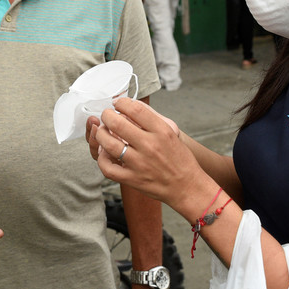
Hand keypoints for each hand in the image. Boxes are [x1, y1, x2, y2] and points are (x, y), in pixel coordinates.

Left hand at [87, 100, 207, 209]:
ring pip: (108, 144)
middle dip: (106, 115)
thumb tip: (131, 105)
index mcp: (162, 131)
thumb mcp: (171, 133)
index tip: (118, 103)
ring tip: (103, 132)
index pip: (135, 109)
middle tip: (107, 116)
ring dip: (100, 134)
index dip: (122, 102)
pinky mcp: (133, 179)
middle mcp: (150, 146)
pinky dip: (102, 158)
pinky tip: (104, 152)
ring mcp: (140, 164)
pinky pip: (108, 168)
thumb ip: (151, 118)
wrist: (188, 187)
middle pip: (117, 124)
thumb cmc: (180, 159)